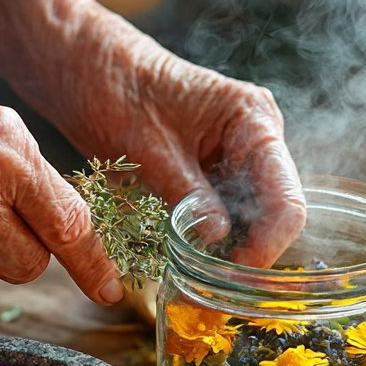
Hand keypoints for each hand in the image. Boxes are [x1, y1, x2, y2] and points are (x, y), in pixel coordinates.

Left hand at [42, 5, 305, 266]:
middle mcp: (256, 139)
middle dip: (246, 260)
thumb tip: (217, 242)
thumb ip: (187, 195)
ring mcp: (235, 156)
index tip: (231, 279)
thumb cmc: (111, 86)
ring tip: (195, 292)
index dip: (265, 247)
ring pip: (248, 222)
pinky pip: (221, 216)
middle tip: (209, 302)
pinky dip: (207, 244)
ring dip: (226, 258)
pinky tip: (185, 267)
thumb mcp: (146, 148)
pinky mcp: (210, 172)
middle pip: (272, 216)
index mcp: (253, 120)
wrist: (80, 64)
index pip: (285, 199)